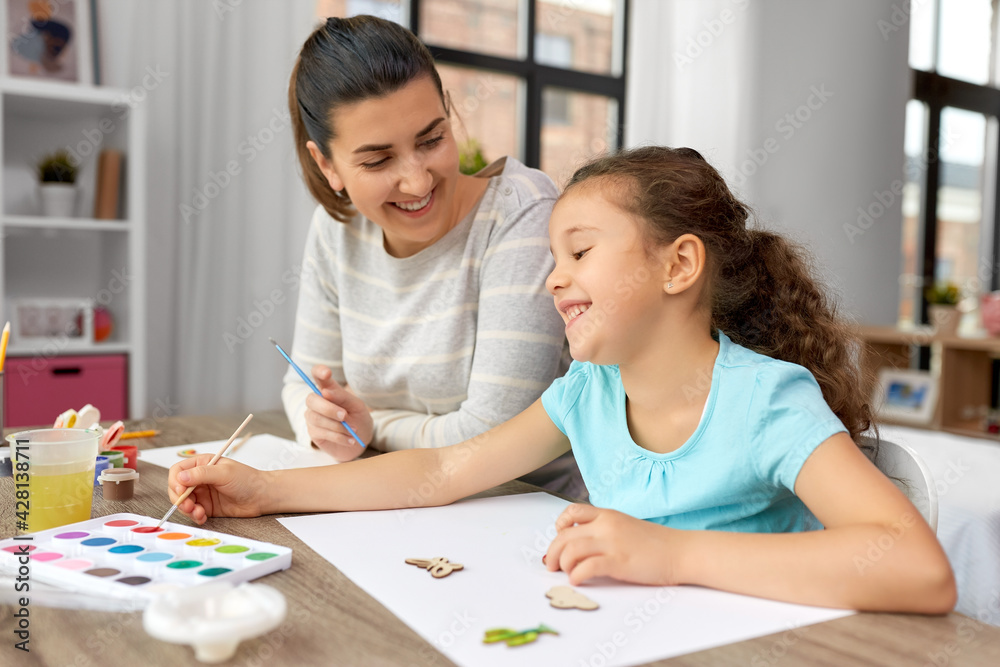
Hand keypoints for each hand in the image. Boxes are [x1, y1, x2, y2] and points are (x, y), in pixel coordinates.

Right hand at [167, 455, 269, 524]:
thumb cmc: (246, 479)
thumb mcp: (224, 473)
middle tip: (189, 506)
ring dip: (187, 509)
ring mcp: (202, 494)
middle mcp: (199, 479)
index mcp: (202, 464)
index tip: (181, 491)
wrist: (261, 496)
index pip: (178, 471)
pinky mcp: (207, 507)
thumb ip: (202, 474)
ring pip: (183, 502)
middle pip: (177, 488)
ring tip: (198, 513)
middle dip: (179, 499)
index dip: (175, 481)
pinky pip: (193, 513)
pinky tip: (202, 517)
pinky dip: (195, 516)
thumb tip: (181, 477)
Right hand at [305, 365, 373, 461]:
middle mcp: (317, 402)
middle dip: (328, 408)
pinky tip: (350, 439)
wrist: (361, 440)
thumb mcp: (357, 405)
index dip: (319, 371)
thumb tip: (325, 392)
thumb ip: (342, 397)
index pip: (317, 374)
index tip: (327, 373)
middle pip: (312, 399)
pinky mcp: (313, 433)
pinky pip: (322, 432)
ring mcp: (313, 417)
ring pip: (316, 418)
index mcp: (328, 389)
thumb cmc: (358, 418)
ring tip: (352, 430)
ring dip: (337, 425)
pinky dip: (339, 436)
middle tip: (345, 416)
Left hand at [544, 504, 681, 585]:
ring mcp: (612, 543)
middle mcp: (606, 525)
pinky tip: (578, 581)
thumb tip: (580, 545)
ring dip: (563, 565)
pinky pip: (587, 567)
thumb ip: (604, 530)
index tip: (560, 540)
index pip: (571, 512)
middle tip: (551, 566)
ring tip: (567, 574)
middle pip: (565, 535)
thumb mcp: (626, 527)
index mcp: (608, 515)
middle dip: (553, 552)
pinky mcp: (618, 562)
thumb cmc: (656, 544)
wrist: (681, 551)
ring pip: (571, 550)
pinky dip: (576, 576)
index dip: (559, 526)